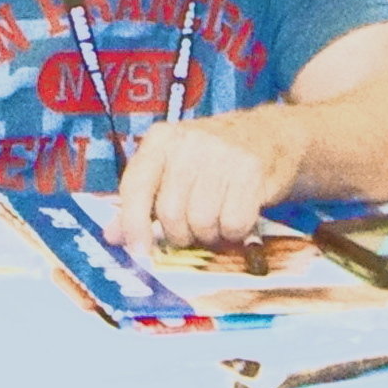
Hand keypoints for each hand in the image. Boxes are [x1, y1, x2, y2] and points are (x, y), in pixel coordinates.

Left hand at [108, 107, 303, 252]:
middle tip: (193, 230)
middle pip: (169, 212)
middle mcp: (188, 142)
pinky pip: (233, 224)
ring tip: (217, 220)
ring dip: (209, 235)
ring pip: (201, 222)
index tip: (138, 252)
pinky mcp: (252, 172)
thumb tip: (113, 235)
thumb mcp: (174, 167)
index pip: (136, 185)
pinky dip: (234, 232)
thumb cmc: (215, 158)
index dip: (133, 224)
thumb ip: (143, 199)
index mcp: (161, 139)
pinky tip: (237, 215)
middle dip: (180, 234)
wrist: (273, 135)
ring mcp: (222, 155)